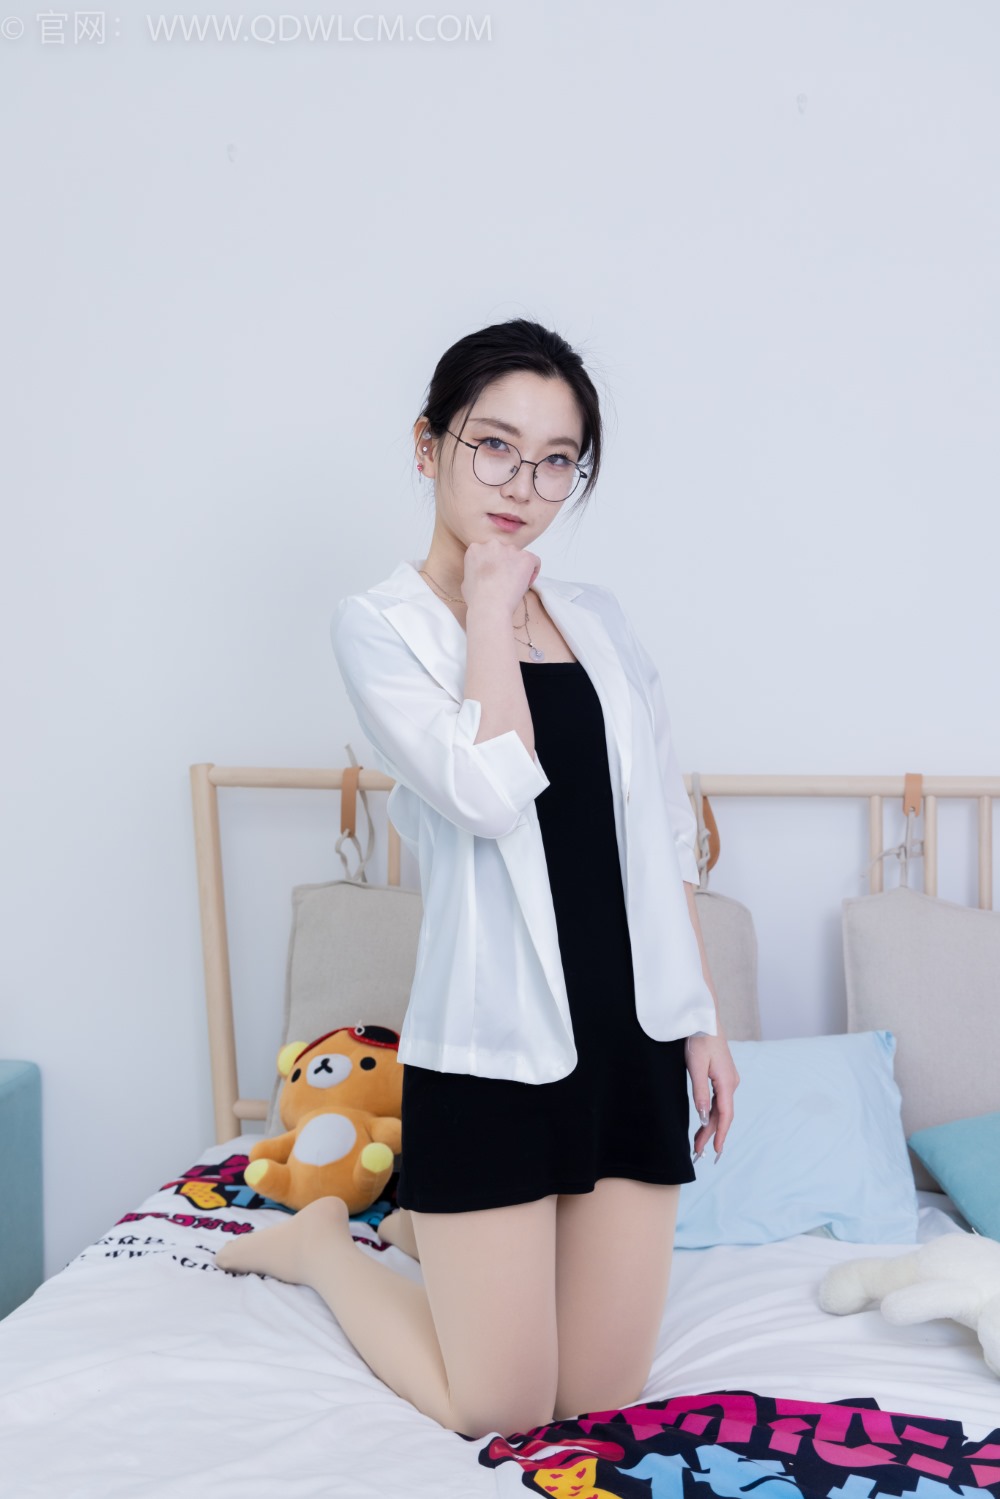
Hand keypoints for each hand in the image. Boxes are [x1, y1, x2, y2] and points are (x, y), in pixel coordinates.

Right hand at [462, 538, 540, 615]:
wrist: (489, 606)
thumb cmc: (477, 599)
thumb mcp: (467, 580)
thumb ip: (476, 570)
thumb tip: (483, 574)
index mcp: (476, 549)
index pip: (489, 551)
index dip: (493, 565)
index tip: (495, 576)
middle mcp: (492, 544)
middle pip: (504, 551)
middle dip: (506, 564)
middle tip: (505, 581)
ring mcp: (510, 550)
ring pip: (519, 556)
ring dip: (518, 568)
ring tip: (514, 586)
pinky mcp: (525, 557)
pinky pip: (534, 561)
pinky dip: (533, 571)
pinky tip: (526, 583)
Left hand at [685, 1031, 739, 1161]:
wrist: (704, 1018)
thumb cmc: (699, 1039)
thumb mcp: (696, 1066)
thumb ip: (700, 1092)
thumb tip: (703, 1116)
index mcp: (727, 1082)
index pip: (725, 1115)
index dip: (720, 1134)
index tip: (715, 1151)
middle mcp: (731, 1083)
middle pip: (722, 1115)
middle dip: (710, 1134)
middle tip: (698, 1152)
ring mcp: (728, 1079)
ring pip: (720, 1108)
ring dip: (710, 1125)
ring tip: (698, 1142)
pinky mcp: (722, 1076)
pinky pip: (718, 1100)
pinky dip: (711, 1113)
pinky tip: (704, 1121)